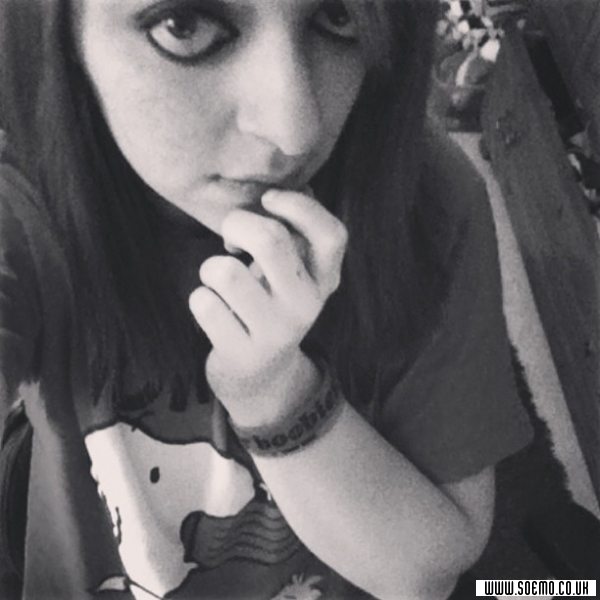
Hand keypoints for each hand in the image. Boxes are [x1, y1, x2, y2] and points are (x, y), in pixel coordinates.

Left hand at [188, 189, 346, 426]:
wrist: (261, 373)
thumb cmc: (270, 306)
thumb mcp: (293, 274)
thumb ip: (291, 236)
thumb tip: (274, 189)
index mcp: (324, 280)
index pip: (332, 235)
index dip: (299, 206)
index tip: (268, 199)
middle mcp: (306, 305)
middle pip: (270, 239)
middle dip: (237, 224)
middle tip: (231, 238)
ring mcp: (275, 331)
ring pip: (224, 271)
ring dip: (212, 269)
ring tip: (222, 284)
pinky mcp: (243, 351)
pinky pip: (203, 302)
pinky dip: (201, 299)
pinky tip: (215, 310)